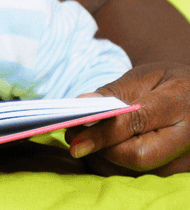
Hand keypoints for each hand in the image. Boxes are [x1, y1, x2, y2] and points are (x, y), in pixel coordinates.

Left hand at [65, 62, 189, 174]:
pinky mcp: (179, 171)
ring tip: (81, 140)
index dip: (103, 132)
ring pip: (138, 171)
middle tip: (72, 135)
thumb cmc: (172, 81)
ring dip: (104, 159)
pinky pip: (143, 175)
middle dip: (99, 149)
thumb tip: (83, 104)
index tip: (74, 136)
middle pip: (138, 155)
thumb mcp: (147, 75)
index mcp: (179, 103)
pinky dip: (116, 165)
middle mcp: (187, 137)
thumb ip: (116, 91)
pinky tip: (100, 150)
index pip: (136, 123)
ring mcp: (186, 159)